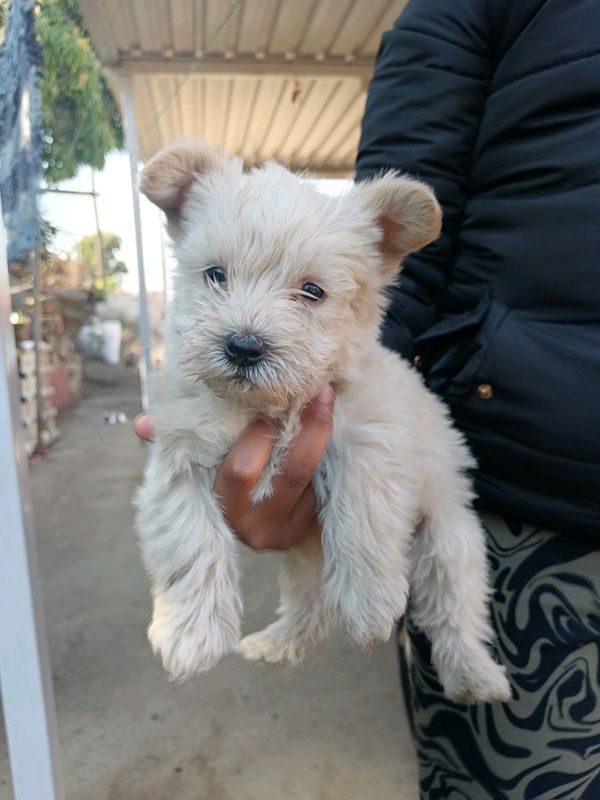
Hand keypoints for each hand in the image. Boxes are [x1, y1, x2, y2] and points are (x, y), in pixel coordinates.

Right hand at [133, 385, 333, 550]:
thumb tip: (142, 424)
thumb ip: (173, 444)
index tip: (269, 403)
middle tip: (316, 389)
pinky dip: (333, 452)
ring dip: (324, 434)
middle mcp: (258, 529)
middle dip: (308, 430)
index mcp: (223, 510)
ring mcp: (290, 530)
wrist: (260, 523)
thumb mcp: (197, 466)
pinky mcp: (313, 526)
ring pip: (314, 476)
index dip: (257, 437)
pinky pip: (329, 486)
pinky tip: (336, 419)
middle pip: (291, 473)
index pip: (240, 472)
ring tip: (329, 394)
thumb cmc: (219, 481)